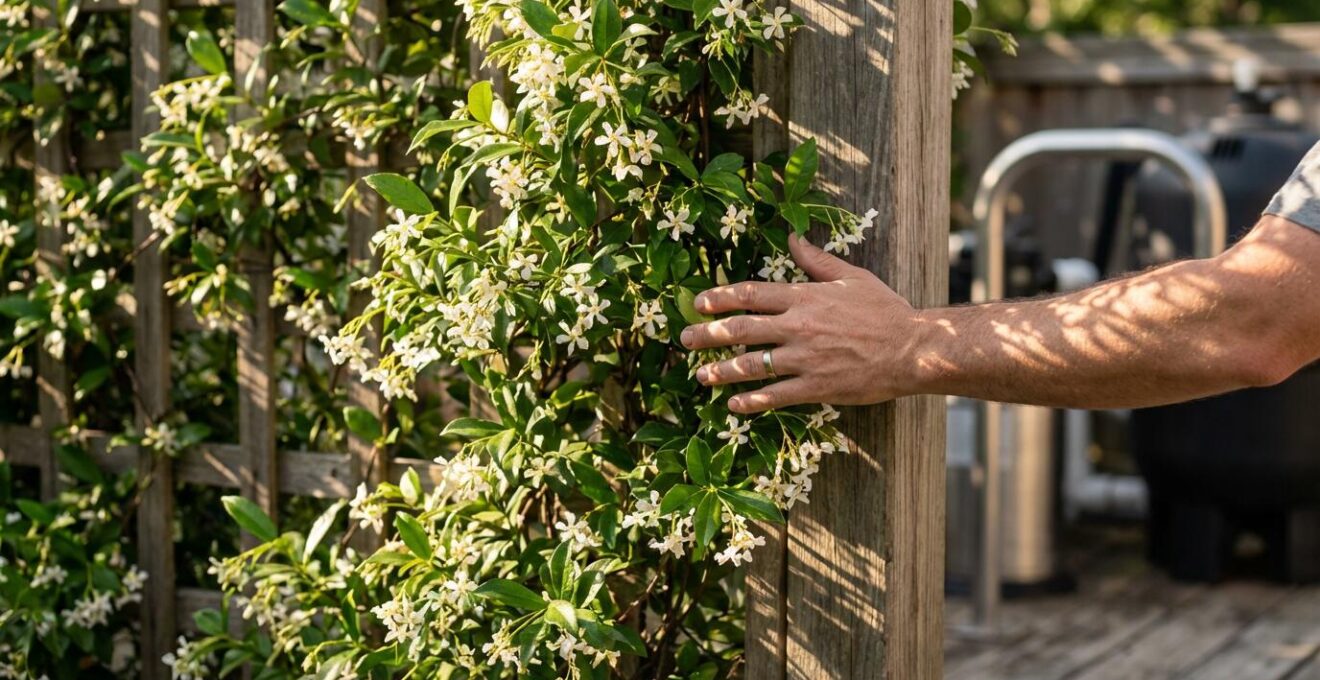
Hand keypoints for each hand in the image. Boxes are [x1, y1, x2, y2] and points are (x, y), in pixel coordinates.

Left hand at [679, 234, 921, 413]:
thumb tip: (792, 240)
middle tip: (685, 339)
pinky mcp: (816, 387)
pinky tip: (733, 405)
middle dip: (708, 335)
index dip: (720, 298)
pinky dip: (750, 401)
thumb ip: (816, 261)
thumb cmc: (885, 311)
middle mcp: (798, 327)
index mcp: (805, 298)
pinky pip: (775, 396)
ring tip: (701, 375)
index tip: (699, 304)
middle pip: (741, 329)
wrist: (912, 348)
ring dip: (721, 371)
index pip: (751, 294)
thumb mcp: (851, 277)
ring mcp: (805, 359)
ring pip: (751, 365)